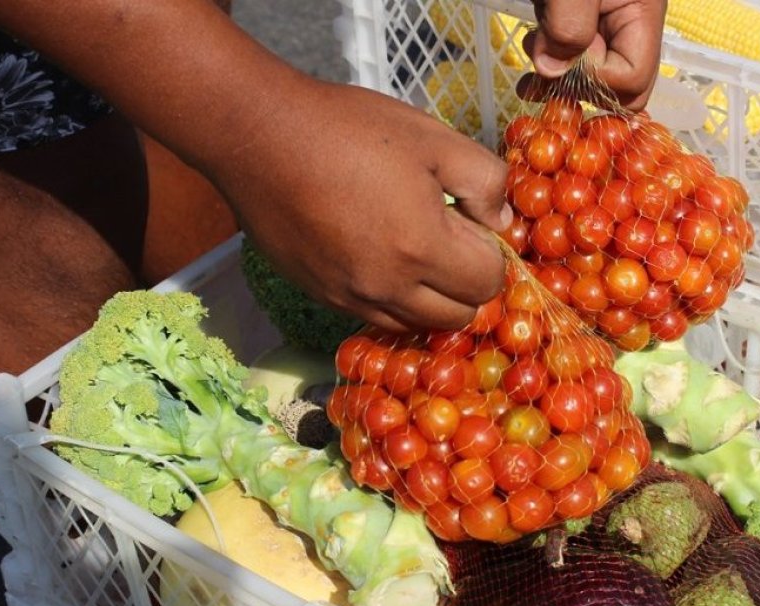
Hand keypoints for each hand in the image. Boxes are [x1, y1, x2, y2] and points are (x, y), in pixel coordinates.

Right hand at [216, 79, 510, 332]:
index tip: (471, 222)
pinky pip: (375, 316)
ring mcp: (351, 297)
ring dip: (430, 296)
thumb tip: (501, 222)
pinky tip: (381, 256)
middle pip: (457, 316)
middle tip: (450, 238)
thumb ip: (484, 180)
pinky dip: (393, 298)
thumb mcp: (432, 137)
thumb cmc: (346, 128)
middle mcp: (387, 287)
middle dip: (467, 282)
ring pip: (416, 324)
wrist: (257, 136)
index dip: (491, 252)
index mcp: (421, 247)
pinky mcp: (322, 297)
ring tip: (415, 248)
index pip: (488, 283)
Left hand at [522, 0, 666, 109]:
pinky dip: (551, 66)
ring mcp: (608, 27)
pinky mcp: (584, 26)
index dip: (593, 79)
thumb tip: (553, 71)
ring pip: (593, 78)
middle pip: (619, 87)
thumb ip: (568, 28)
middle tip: (543, 65)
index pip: (633, 79)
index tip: (561, 58)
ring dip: (558, 76)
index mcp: (643, 12)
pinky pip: (576, 63)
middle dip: (576, 85)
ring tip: (534, 47)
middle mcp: (631, 25)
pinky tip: (534, 54)